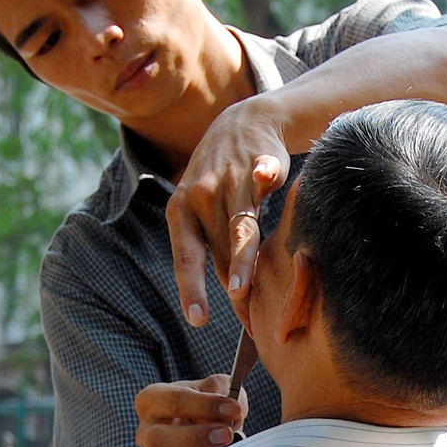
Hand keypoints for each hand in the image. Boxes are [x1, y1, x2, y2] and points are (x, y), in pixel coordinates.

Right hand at [134, 374, 247, 446]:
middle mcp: (146, 430)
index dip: (204, 405)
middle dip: (196, 436)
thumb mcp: (213, 387)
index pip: (174, 401)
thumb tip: (233, 408)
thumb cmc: (202, 402)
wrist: (199, 423)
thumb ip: (223, 389)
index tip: (233, 408)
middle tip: (226, 434)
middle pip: (160, 437)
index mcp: (152, 398)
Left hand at [165, 98, 289, 325]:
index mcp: (180, 211)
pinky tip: (267, 177)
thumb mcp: (205, 214)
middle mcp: (200, 195)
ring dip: (241, 258)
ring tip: (242, 288)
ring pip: (239, 227)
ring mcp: (230, 178)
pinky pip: (262, 174)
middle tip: (245, 322)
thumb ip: (215, 251)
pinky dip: (265, 175)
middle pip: (217, 250)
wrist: (242, 123)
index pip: (186, 257)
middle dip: (230, 287)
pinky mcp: (259, 162)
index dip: (192, 288)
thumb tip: (234, 302)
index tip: (197, 318)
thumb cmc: (221, 184)